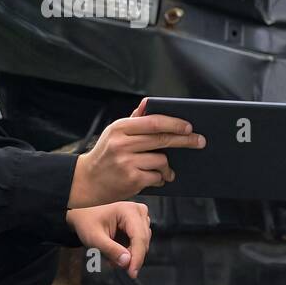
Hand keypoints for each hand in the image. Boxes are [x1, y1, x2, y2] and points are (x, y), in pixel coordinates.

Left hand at [65, 201, 151, 278]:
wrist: (83, 215)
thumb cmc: (87, 223)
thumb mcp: (95, 238)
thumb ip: (111, 250)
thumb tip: (127, 262)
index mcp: (128, 210)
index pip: (139, 237)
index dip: (137, 257)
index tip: (132, 273)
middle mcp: (138, 212)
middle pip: (143, 241)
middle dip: (131, 257)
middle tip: (113, 263)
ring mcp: (140, 218)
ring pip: (143, 244)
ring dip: (129, 254)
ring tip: (111, 256)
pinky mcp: (139, 225)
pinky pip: (140, 243)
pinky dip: (129, 251)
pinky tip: (116, 252)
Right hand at [68, 97, 205, 207]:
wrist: (86, 181)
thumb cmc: (104, 155)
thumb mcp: (114, 133)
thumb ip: (133, 120)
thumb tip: (148, 103)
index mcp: (120, 128)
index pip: (154, 122)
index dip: (174, 123)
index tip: (189, 126)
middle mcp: (122, 144)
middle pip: (162, 139)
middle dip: (185, 140)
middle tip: (199, 141)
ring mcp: (127, 162)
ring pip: (161, 160)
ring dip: (167, 167)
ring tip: (165, 170)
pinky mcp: (132, 180)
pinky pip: (157, 177)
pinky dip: (160, 178)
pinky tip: (156, 179)